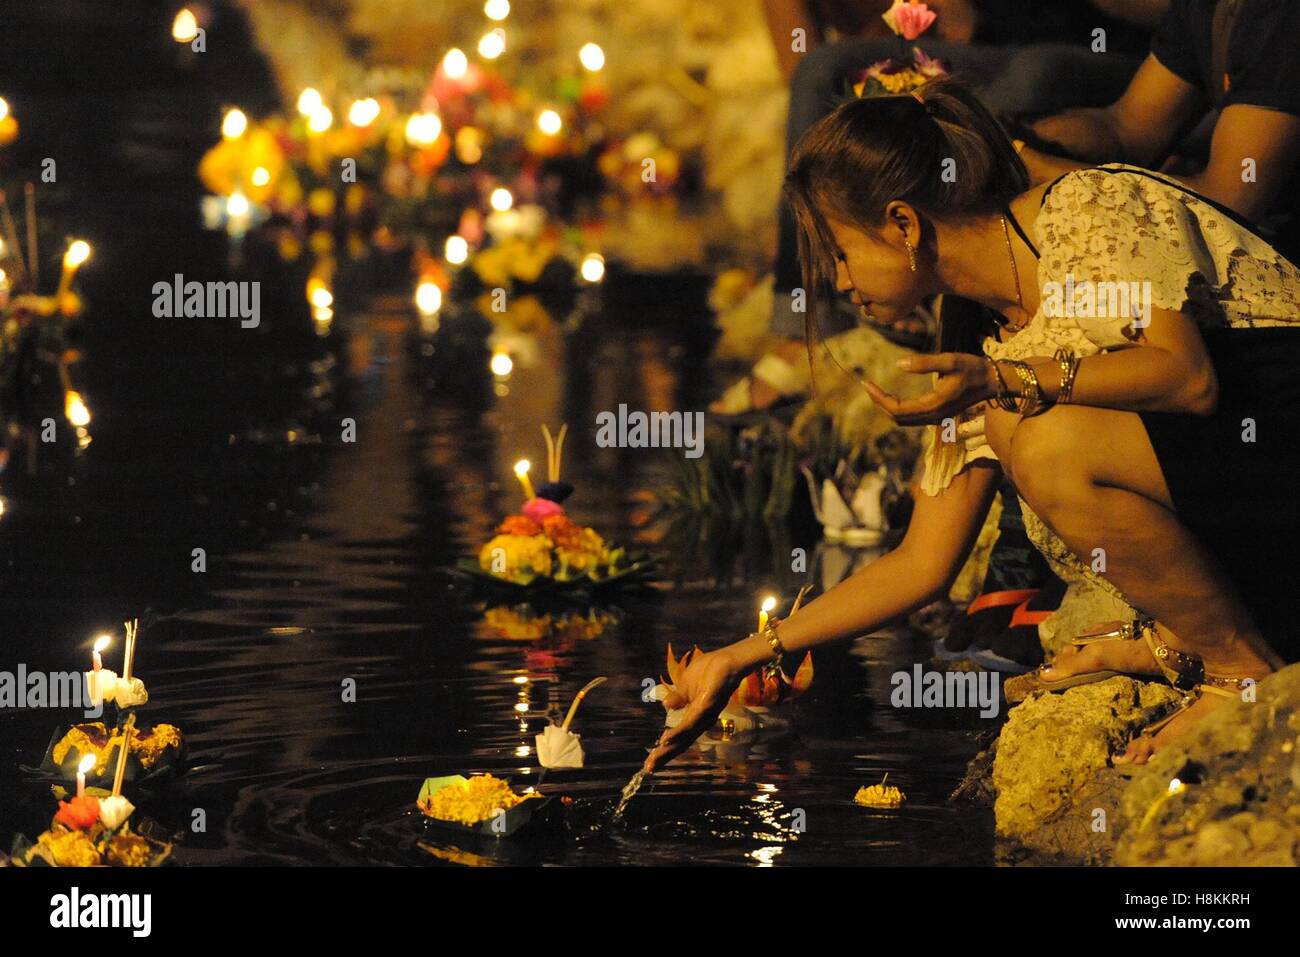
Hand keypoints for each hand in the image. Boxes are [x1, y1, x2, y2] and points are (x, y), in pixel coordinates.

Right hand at [642, 646, 746, 773]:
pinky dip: (679, 732)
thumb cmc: (708, 671)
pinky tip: (666, 738)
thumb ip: (677, 698)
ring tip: (655, 758)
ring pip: (685, 736)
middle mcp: (700, 721)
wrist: (726, 660)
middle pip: (681, 743)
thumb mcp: (685, 686)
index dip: (665, 750)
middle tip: (648, 768)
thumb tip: (666, 706)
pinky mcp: (707, 705)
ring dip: (669, 748)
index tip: (649, 763)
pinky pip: (692, 722)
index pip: (678, 738)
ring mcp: (704, 715)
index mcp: (695, 717)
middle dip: (664, 756)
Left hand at [865, 353, 995, 425]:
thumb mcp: (951, 360)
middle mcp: (933, 416)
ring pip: (904, 420)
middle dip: (880, 403)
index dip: (879, 398)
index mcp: (934, 405)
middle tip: (867, 385)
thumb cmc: (974, 368)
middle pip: (897, 417)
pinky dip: (898, 409)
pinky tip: (891, 395)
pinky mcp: (938, 415)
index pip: (897, 408)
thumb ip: (926, 363)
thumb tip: (898, 364)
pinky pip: (911, 417)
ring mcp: (936, 418)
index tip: (866, 383)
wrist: (995, 381)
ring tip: (875, 390)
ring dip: (887, 407)